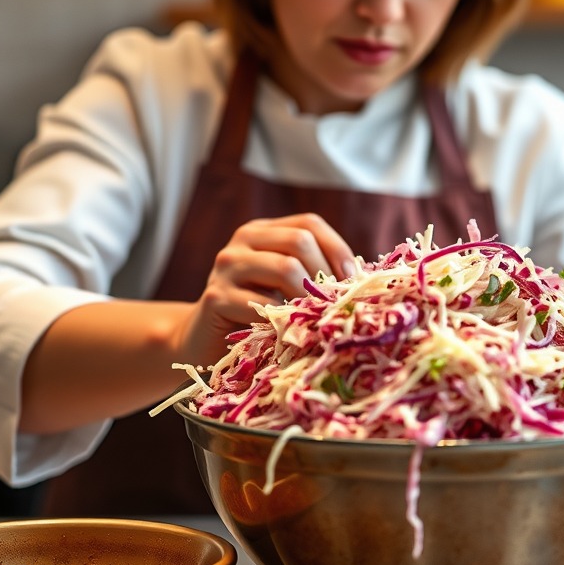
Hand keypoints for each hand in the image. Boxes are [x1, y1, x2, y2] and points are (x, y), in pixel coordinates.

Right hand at [176, 213, 355, 365]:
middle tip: (334, 302)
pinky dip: (283, 320)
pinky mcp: (216, 297)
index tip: (353, 279)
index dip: (337, 248)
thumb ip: (312, 273)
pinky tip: (287, 331)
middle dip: (324, 273)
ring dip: (308, 296)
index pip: (309, 223)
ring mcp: (226, 266)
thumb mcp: (285, 285)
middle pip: (299, 241)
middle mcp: (242, 240)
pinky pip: (263, 305)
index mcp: (262, 231)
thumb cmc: (255, 313)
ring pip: (285, 268)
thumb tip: (360, 277)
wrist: (203, 341)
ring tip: (315, 317)